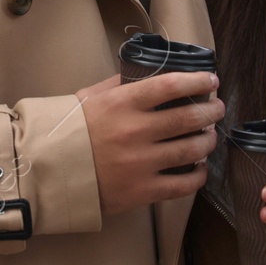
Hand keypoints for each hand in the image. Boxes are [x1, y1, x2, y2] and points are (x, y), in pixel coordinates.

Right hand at [75, 72, 223, 217]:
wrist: (48, 171)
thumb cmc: (69, 131)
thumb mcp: (89, 97)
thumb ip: (119, 84)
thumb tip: (147, 73)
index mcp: (122, 103)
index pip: (170, 85)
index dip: (196, 81)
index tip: (211, 80)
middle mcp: (136, 131)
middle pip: (189, 118)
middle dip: (211, 111)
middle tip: (217, 108)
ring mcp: (141, 162)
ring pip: (192, 149)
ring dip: (208, 141)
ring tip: (210, 136)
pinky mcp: (143, 190)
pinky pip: (183, 184)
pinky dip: (198, 175)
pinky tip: (200, 168)